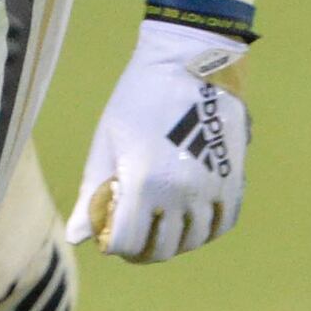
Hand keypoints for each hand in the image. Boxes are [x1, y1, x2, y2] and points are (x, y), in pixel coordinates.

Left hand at [65, 20, 249, 261]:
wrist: (188, 61)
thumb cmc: (137, 99)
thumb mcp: (107, 143)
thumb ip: (93, 193)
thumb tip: (77, 236)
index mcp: (143, 183)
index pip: (128, 243)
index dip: (113, 244)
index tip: (107, 233)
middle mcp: (180, 193)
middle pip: (161, 249)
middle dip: (140, 248)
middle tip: (131, 233)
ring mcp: (211, 188)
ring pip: (193, 240)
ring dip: (173, 240)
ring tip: (159, 225)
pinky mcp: (233, 178)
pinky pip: (222, 222)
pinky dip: (205, 228)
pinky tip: (188, 217)